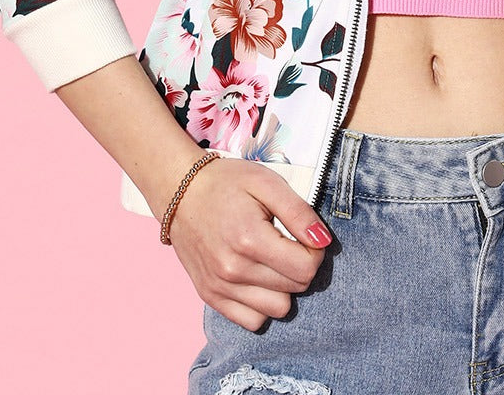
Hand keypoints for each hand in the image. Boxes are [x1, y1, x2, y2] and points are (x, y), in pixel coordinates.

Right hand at [167, 157, 332, 330]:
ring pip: (278, 309)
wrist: (181, 192)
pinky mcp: (211, 297)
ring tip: (271, 259)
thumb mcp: (266, 183)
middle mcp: (233, 270)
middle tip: (286, 242)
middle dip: (300, 265)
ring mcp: (220, 287)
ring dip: (283, 287)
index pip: (306, 268)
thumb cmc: (226, 183)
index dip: (314, 251)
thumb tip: (323, 241)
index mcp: (250, 239)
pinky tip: (257, 277)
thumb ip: (298, 212)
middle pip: (296, 288)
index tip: (304, 235)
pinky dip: (262, 304)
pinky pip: (253, 321)